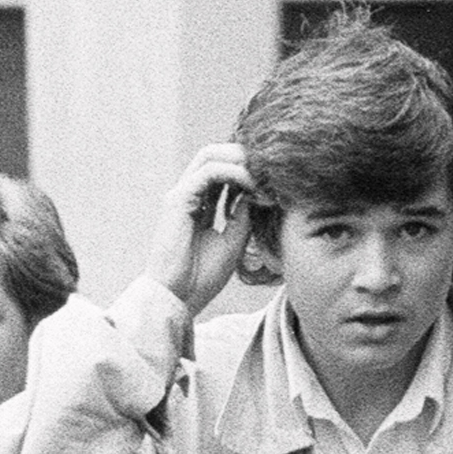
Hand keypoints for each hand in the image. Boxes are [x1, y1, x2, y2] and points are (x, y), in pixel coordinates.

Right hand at [145, 140, 256, 318]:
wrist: (177, 298)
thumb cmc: (200, 278)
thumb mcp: (233, 241)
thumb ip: (243, 214)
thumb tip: (257, 190)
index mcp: (198, 206)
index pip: (223, 170)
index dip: (249, 169)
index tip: (275, 181)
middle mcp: (187, 196)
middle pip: (216, 154)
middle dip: (246, 156)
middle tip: (273, 168)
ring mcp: (181, 195)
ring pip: (211, 155)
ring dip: (242, 160)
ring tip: (266, 175)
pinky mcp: (178, 200)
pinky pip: (210, 171)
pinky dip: (235, 173)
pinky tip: (254, 186)